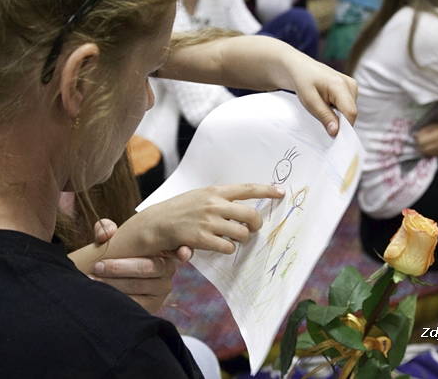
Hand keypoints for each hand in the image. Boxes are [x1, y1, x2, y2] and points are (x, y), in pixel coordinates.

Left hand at [89, 219, 192, 312]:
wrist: (110, 278)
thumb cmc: (116, 253)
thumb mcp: (112, 240)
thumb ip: (106, 230)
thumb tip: (107, 231)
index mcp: (164, 249)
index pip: (179, 250)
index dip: (183, 252)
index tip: (182, 253)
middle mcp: (168, 269)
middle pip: (147, 268)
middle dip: (119, 267)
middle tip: (98, 266)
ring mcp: (162, 289)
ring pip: (138, 286)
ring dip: (114, 283)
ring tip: (94, 279)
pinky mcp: (153, 306)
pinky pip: (135, 303)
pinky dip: (117, 298)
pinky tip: (103, 293)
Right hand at [139, 184, 283, 254]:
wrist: (156, 222)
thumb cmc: (180, 210)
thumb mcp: (200, 197)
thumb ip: (220, 200)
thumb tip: (243, 209)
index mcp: (215, 191)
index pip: (247, 188)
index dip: (267, 190)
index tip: (281, 192)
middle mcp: (214, 204)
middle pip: (251, 215)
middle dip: (257, 224)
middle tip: (253, 229)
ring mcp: (209, 222)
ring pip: (242, 233)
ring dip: (241, 239)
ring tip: (231, 238)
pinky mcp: (202, 238)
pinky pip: (228, 248)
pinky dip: (227, 250)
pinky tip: (218, 246)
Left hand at [280, 54, 357, 135]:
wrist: (300, 68)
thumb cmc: (303, 81)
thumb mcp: (309, 101)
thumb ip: (324, 116)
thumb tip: (336, 132)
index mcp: (340, 85)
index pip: (350, 112)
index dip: (344, 127)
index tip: (333, 136)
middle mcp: (350, 84)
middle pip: (351, 112)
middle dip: (340, 121)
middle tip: (322, 119)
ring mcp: (352, 85)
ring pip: (350, 111)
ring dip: (338, 115)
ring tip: (322, 107)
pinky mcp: (351, 88)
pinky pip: (348, 106)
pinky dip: (338, 110)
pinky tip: (327, 104)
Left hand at [415, 121, 437, 156]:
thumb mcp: (436, 124)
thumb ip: (425, 130)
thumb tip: (414, 135)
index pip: (421, 140)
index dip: (416, 138)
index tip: (415, 135)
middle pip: (422, 148)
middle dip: (417, 144)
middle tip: (417, 140)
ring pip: (425, 153)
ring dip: (421, 149)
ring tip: (422, 144)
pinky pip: (431, 155)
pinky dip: (427, 152)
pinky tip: (428, 147)